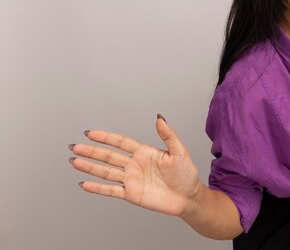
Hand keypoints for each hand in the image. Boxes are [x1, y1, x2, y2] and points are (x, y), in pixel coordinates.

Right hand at [69, 115, 200, 216]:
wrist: (188, 198)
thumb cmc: (186, 174)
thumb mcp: (179, 152)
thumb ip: (168, 135)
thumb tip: (159, 118)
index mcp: (144, 152)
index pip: (120, 142)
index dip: (105, 137)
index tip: (90, 133)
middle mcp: (135, 165)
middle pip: (109, 156)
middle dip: (91, 151)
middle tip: (75, 146)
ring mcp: (132, 180)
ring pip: (106, 172)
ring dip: (90, 167)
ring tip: (74, 161)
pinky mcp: (131, 194)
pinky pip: (111, 191)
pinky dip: (97, 188)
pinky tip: (84, 184)